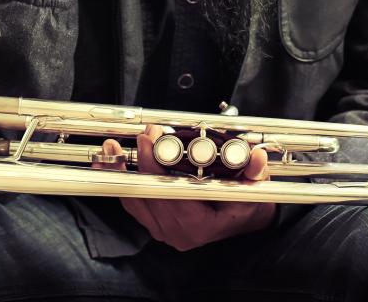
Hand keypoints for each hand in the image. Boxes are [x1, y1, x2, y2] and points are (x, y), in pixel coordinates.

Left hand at [97, 124, 276, 251]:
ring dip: (120, 172)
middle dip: (141, 162)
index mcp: (201, 225)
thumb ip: (254, 172)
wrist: (243, 223)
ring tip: (111, 147)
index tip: (153, 140)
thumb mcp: (255, 189)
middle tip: (141, 134)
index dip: (158, 167)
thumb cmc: (247, 205)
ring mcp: (163, 230)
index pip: (172, 196)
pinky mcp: (154, 223)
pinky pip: (132, 202)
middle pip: (150, 196)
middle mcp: (177, 233)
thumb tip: (255, 156)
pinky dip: (120, 181)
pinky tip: (112, 161)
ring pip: (134, 200)